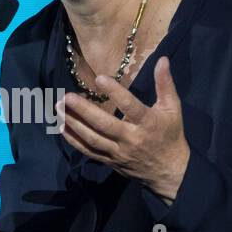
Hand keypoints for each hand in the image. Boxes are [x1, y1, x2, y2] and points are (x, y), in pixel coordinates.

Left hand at [56, 56, 190, 204]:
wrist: (169, 172)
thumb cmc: (170, 136)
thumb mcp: (173, 109)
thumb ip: (165, 84)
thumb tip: (162, 59)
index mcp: (148, 124)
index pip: (130, 107)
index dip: (115, 93)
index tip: (99, 78)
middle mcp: (131, 139)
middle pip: (104, 125)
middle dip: (83, 111)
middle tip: (67, 97)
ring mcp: (118, 152)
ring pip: (92, 139)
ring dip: (73, 124)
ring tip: (58, 108)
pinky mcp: (110, 161)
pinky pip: (88, 151)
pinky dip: (74, 140)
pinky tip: (61, 127)